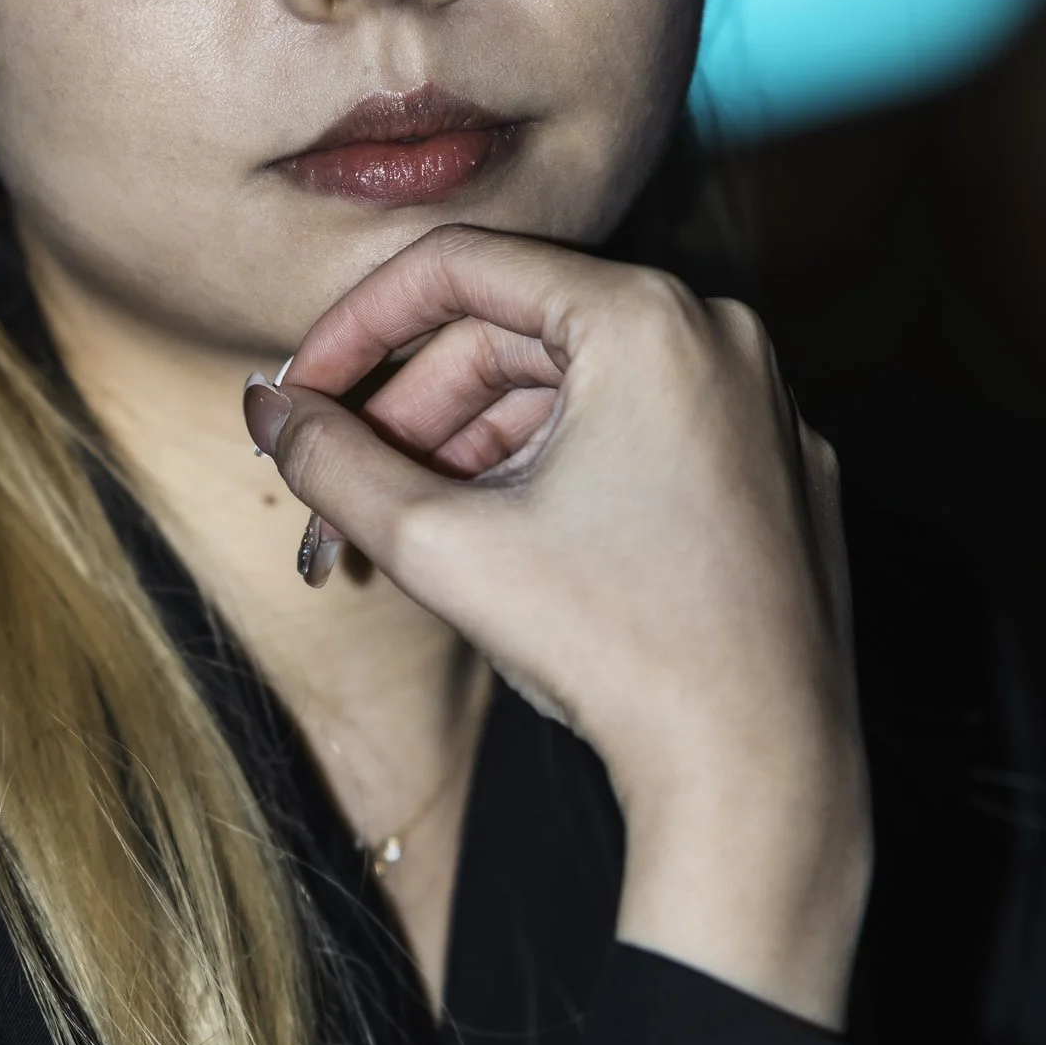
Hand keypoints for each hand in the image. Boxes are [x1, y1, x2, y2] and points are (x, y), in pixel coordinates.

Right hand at [243, 225, 870, 1028]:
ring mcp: (762, 407)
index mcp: (647, 318)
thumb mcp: (439, 544)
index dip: (356, 324)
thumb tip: (266, 408)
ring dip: (480, 447)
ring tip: (410, 530)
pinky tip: (508, 547)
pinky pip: (646, 436)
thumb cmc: (614, 649)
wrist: (760, 777)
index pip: (462, 267)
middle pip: (521, 332)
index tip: (298, 391)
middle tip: (339, 485)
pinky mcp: (779, 475)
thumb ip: (331, 460)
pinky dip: (563, 472)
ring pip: (580, 389)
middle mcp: (720, 336)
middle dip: (414, 410)